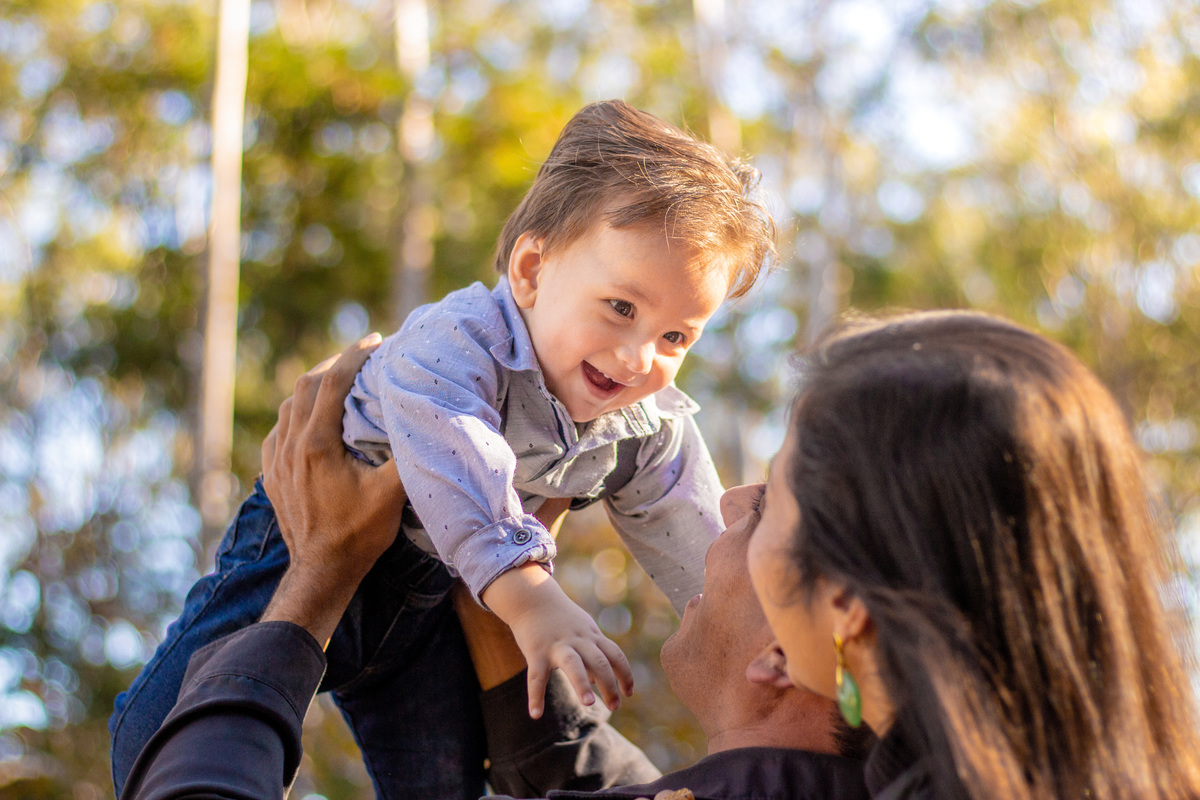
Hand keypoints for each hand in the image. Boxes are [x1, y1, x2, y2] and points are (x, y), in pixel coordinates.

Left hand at [259, 333, 405, 645]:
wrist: (321, 572)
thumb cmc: (358, 533)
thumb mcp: (391, 494)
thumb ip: (406, 455)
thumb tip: (424, 422)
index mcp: (317, 443)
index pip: (333, 383)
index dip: (354, 355)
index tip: (375, 341)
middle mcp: (290, 446)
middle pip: (304, 387)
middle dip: (332, 365)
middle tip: (358, 357)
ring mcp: (276, 462)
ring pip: (287, 408)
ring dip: (311, 389)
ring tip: (336, 383)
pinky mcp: (272, 477)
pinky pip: (278, 432)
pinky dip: (294, 416)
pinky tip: (308, 422)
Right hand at [482, 564, 633, 717]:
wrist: (531, 597)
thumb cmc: (560, 618)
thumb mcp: (582, 629)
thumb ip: (592, 653)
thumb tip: (600, 681)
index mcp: (591, 636)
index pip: (615, 655)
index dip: (625, 674)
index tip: (629, 693)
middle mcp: (578, 640)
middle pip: (600, 662)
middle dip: (610, 685)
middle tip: (615, 707)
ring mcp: (557, 645)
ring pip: (574, 664)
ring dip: (583, 684)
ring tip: (589, 704)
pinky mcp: (536, 651)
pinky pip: (536, 676)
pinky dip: (535, 696)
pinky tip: (536, 714)